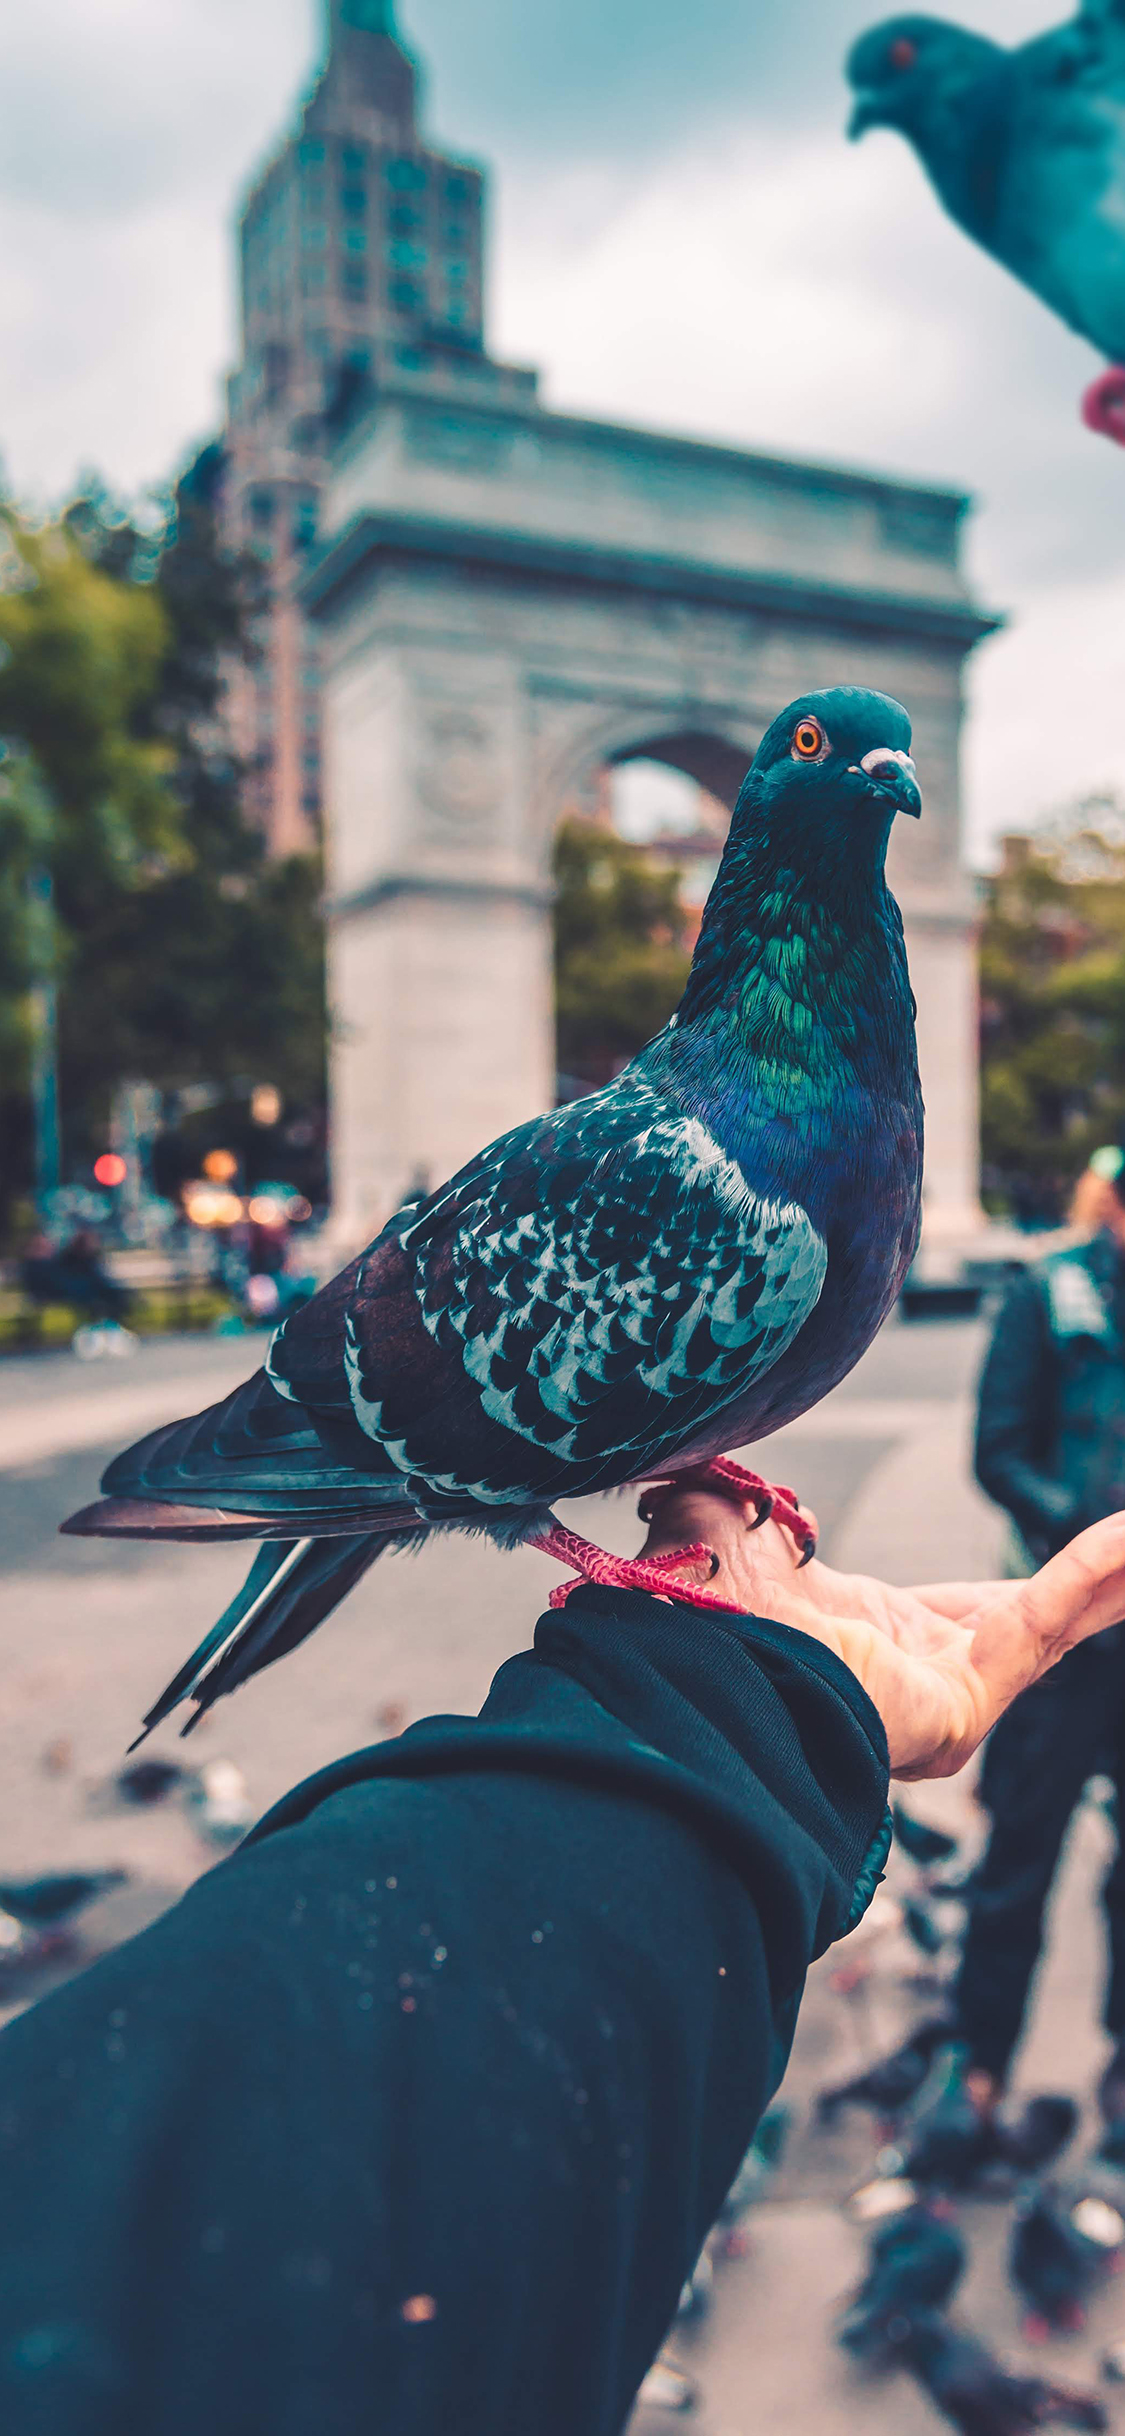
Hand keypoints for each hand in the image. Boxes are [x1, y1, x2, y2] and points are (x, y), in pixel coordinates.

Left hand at [637, 1489, 1124, 1779]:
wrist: (682, 1662)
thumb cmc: (688, 1614)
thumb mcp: (722, 1524)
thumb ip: (736, 1493)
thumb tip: (721, 1473)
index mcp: (878, 1644)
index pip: (989, 1614)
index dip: (1052, 1581)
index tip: (1106, 1550)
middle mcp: (921, 1684)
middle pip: (1044, 1625)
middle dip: (1105, 1588)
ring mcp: (947, 1703)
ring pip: (1056, 1622)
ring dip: (1113, 1577)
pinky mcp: (960, 1707)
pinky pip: (1044, 1620)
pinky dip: (1094, 1572)